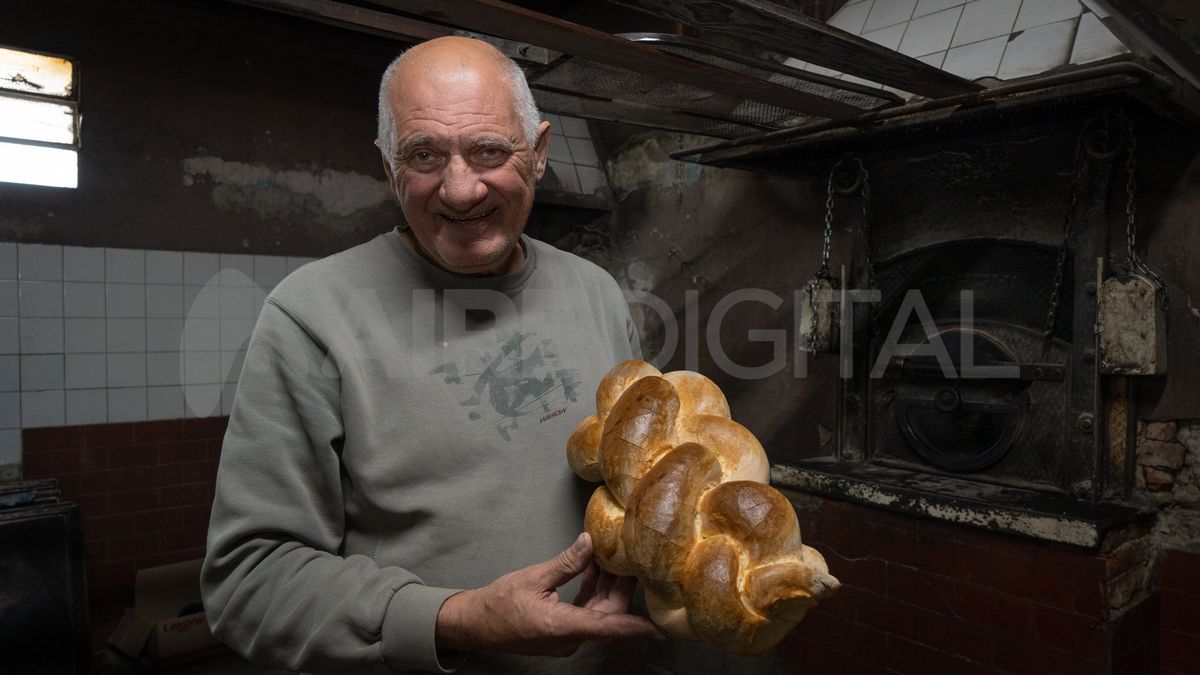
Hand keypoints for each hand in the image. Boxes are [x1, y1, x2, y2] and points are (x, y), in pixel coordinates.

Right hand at [435, 532, 662, 655]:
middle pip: (607, 614)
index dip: (634, 626)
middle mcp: (569, 637)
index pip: (607, 627)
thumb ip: (566, 563)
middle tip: (636, 560)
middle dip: (623, 588)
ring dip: (608, 587)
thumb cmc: (498, 604)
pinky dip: (593, 592)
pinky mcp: (561, 631)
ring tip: (617, 558)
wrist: (475, 625)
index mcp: (562, 626)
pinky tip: (596, 569)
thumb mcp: (533, 577)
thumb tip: (590, 543)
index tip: (659, 627)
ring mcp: (566, 636)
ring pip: (598, 613)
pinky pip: (586, 613)